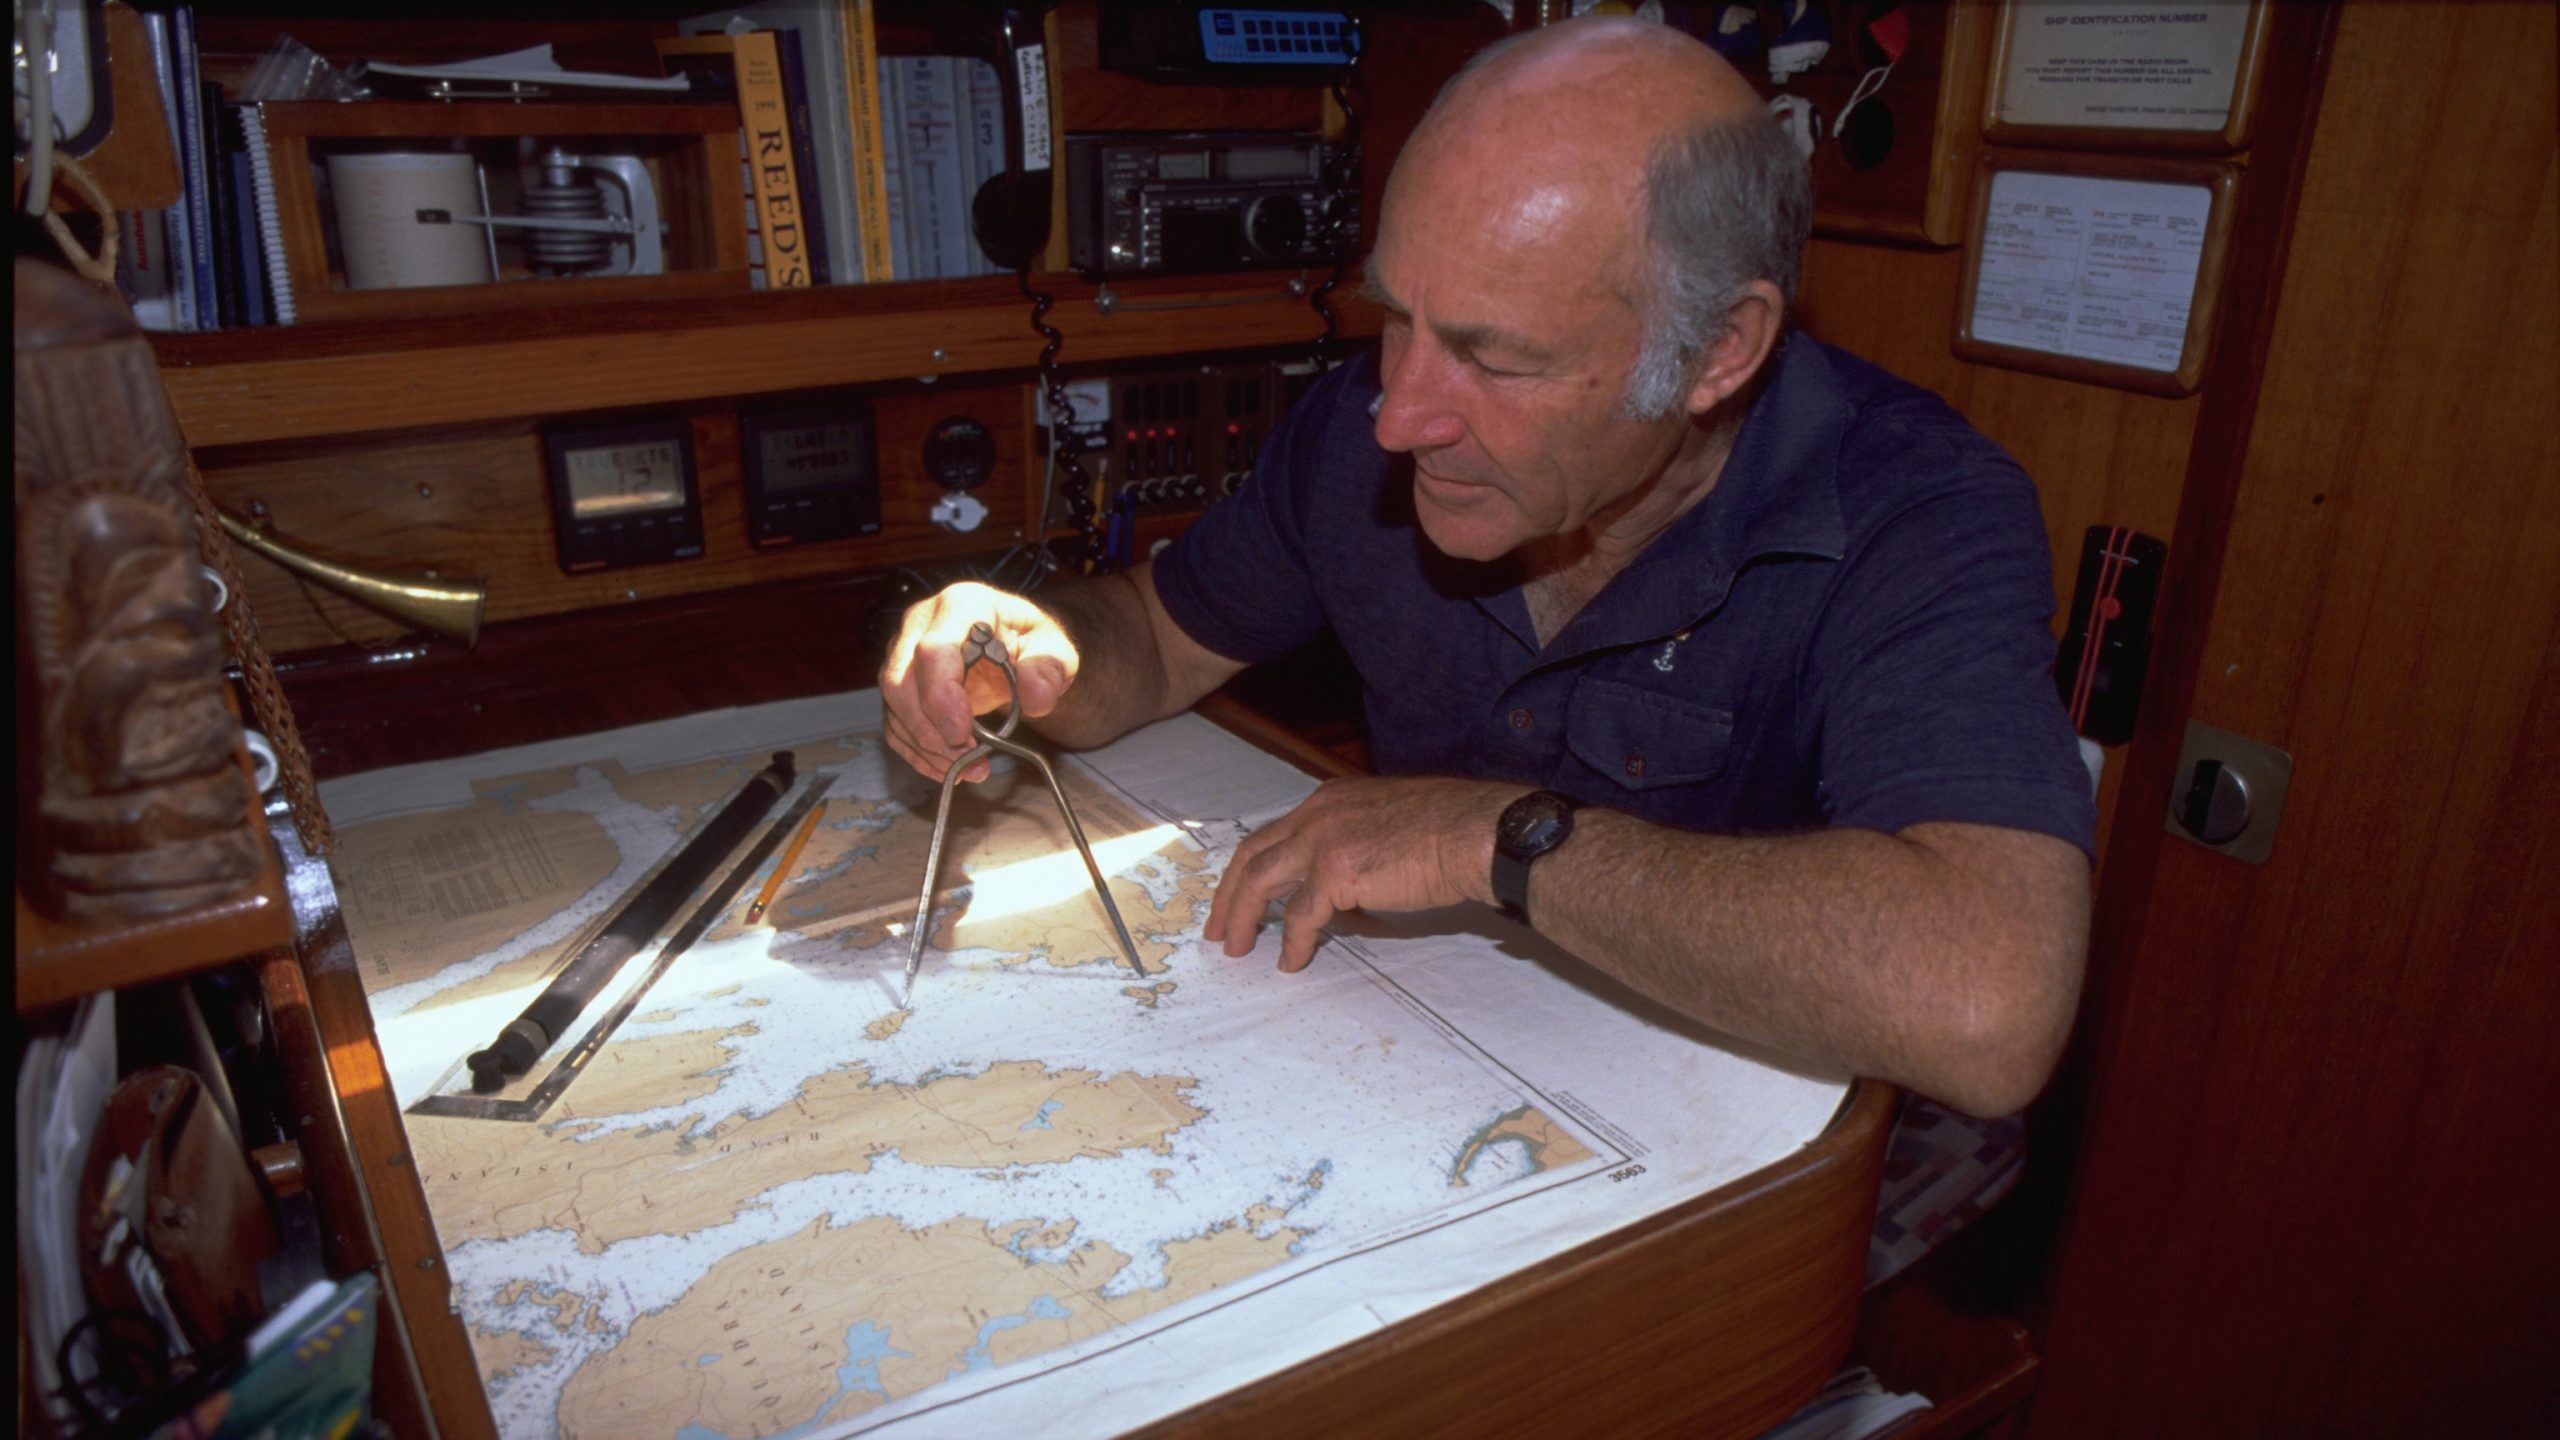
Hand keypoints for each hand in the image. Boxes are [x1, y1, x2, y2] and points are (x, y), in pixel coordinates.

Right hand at [878, 582, 1078, 781]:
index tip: (963, 734)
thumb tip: (1035, 694)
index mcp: (962, 605)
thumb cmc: (1030, 643)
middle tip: (968, 758)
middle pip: (900, 680)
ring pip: (893, 706)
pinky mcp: (899, 684)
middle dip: (930, 729)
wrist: (1014, 650)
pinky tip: (948, 767)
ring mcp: (903, 652)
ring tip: (967, 768)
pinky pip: (894, 724)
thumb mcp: (1054, 649)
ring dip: (925, 746)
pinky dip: (918, 753)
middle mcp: (921, 623)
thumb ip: (1048, 669)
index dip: (941, 696)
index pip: (934, 649)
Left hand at [1203, 777, 1513, 971]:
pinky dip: (1292, 943)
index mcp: (1330, 800)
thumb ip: (1355, 855)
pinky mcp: (1335, 871)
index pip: (1274, 834)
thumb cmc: (1450, 832)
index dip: (1250, 867)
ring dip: (1243, 917)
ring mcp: (1322, 839)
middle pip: (1253, 854)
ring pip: (1261, 882)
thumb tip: (1343, 903)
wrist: (1476, 833)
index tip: (1237, 894)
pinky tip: (1290, 962)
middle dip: (1229, 894)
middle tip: (1218, 928)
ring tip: (1237, 948)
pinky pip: (1300, 916)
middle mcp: (1318, 813)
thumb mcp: (1388, 830)